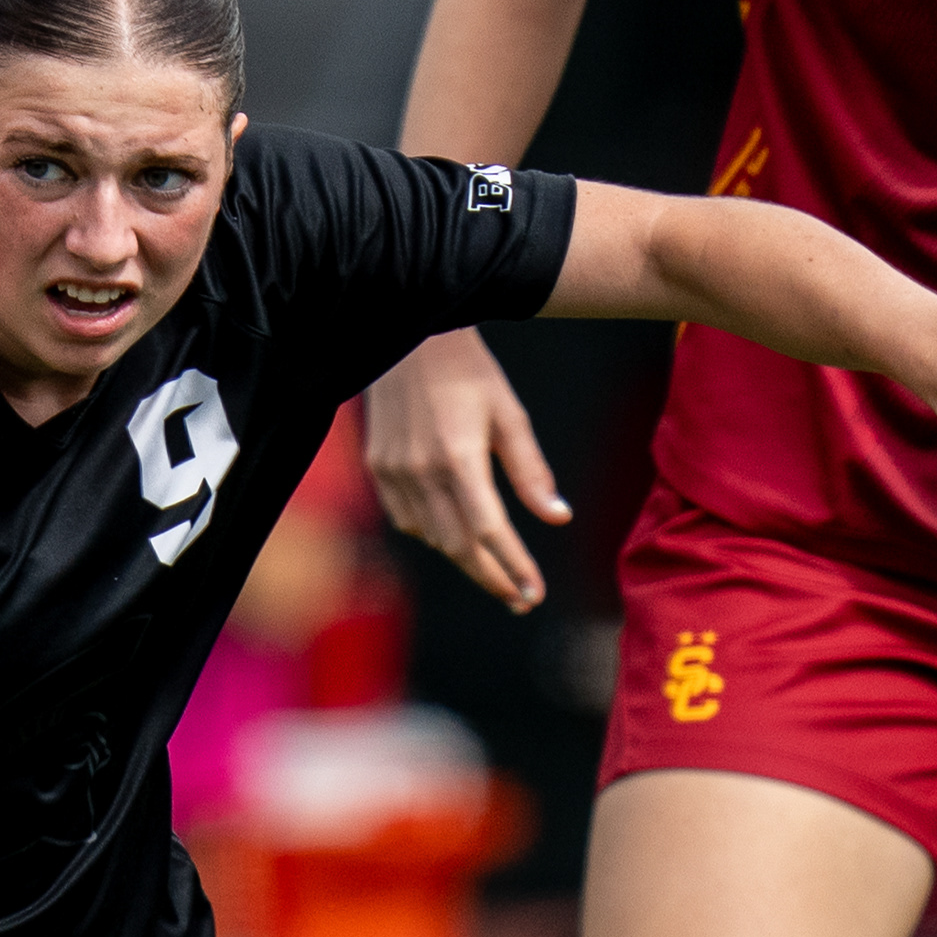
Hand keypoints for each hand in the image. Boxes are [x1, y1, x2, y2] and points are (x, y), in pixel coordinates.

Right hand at [365, 329, 567, 612]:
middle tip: (520, 600)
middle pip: (459, 546)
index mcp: (458, 457)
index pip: (489, 531)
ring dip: (465, 559)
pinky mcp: (377, 468)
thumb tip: (558, 517)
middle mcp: (421, 471)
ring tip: (496, 571)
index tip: (534, 592)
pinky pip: (406, 519)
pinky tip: (454, 536)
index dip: (513, 567)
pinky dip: (433, 534)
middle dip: (492, 578)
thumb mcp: (509, 414)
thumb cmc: (467, 370)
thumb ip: (530, 471)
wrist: (406, 336)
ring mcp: (393, 472)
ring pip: (432, 537)